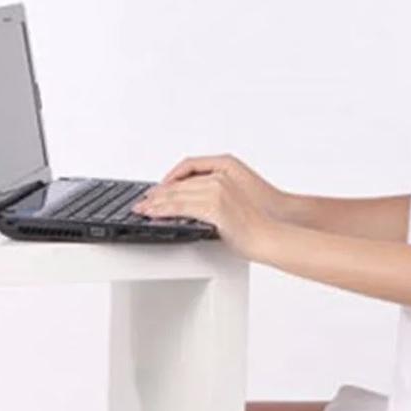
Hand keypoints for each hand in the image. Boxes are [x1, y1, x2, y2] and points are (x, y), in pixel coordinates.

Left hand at [132, 154, 284, 258]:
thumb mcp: (230, 205)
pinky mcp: (214, 206)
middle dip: (157, 194)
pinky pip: (180, 207)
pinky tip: (153, 215)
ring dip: (155, 203)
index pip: (187, 174)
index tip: (155, 192)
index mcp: (223, 174)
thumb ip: (210, 202)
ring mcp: (216, 192)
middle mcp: (218, 179)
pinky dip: (163, 211)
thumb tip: (192, 210)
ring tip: (142, 209)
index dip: (167, 184)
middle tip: (142, 202)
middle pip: (178, 184)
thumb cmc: (254, 225)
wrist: (268, 236)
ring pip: (176, 195)